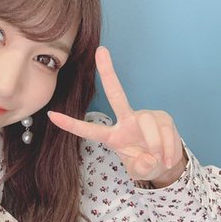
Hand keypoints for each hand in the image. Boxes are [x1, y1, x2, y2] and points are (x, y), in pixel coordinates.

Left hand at [48, 46, 186, 185]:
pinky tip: (168, 158)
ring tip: (161, 160)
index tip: (51, 115)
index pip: (89, 130)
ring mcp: (145, 117)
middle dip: (107, 72)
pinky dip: (169, 148)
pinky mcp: (162, 117)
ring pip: (148, 123)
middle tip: (100, 51)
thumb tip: (147, 158)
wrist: (166, 164)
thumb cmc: (145, 163)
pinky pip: (165, 131)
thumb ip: (140, 167)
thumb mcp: (139, 171)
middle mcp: (127, 121)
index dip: (70, 125)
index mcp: (113, 136)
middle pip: (116, 95)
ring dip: (156, 145)